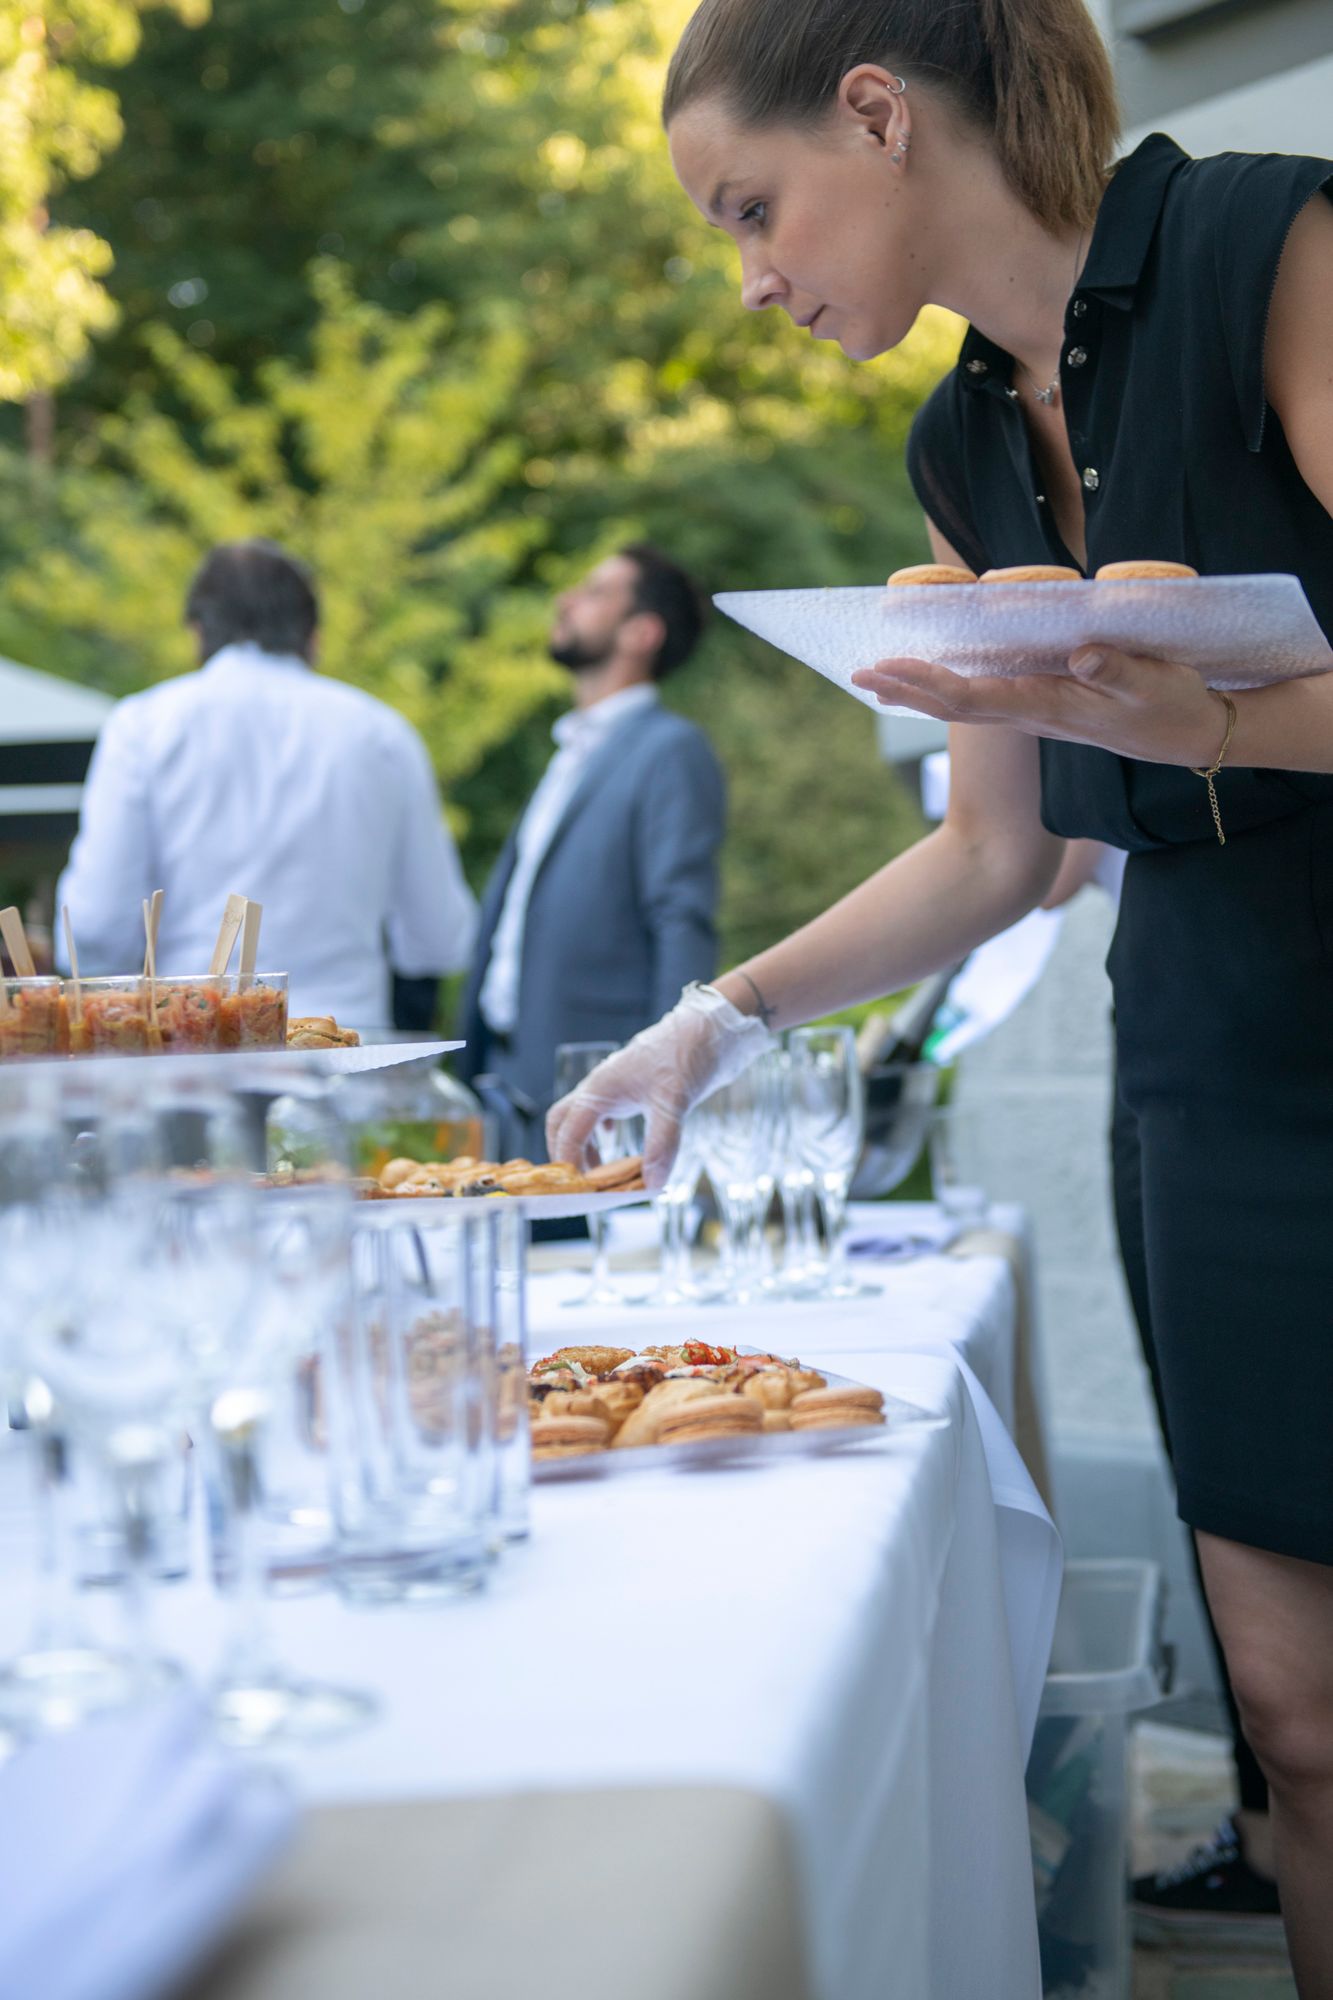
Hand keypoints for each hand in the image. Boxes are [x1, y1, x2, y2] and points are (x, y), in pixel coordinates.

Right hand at [546, 984, 773, 1190]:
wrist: (711, 1028)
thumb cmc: (687, 1055)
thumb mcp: (675, 1101)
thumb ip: (662, 1143)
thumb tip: (653, 1184)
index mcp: (601, 1088)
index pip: (569, 1129)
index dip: (568, 1160)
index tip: (579, 1188)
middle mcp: (601, 1086)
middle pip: (562, 1120)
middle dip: (564, 1151)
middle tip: (579, 1182)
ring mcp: (616, 1086)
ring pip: (582, 1117)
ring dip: (585, 1146)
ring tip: (601, 1174)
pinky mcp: (632, 1088)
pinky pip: (603, 1112)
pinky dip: (603, 1134)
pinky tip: (617, 1144)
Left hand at [850, 646, 1228, 766]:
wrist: (1189, 740)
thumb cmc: (1174, 708)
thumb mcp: (1155, 688)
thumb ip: (1121, 670)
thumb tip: (1082, 654)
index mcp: (1047, 707)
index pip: (973, 695)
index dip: (928, 681)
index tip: (888, 667)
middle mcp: (1031, 714)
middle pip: (954, 702)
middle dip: (906, 687)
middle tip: (857, 672)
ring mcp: (1034, 714)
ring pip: (964, 703)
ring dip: (921, 690)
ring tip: (880, 676)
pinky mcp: (1043, 708)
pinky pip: (983, 699)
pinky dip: (950, 687)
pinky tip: (935, 679)